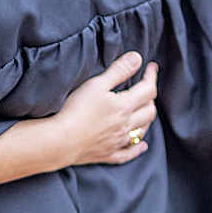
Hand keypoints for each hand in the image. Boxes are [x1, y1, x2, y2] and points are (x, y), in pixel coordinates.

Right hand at [48, 51, 157, 166]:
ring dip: (146, 120)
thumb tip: (137, 58)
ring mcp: (118, 141)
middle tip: (145, 88)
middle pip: (149, 111)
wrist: (60, 140)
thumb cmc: (75, 111)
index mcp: (125, 106)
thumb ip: (118, 71)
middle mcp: (126, 125)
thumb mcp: (96, 85)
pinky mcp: (108, 153)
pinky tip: (141, 145)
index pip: (148, 89)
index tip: (150, 67)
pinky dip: (137, 148)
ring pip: (142, 131)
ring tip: (143, 111)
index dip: (151, 76)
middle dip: (150, 98)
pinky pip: (128, 153)